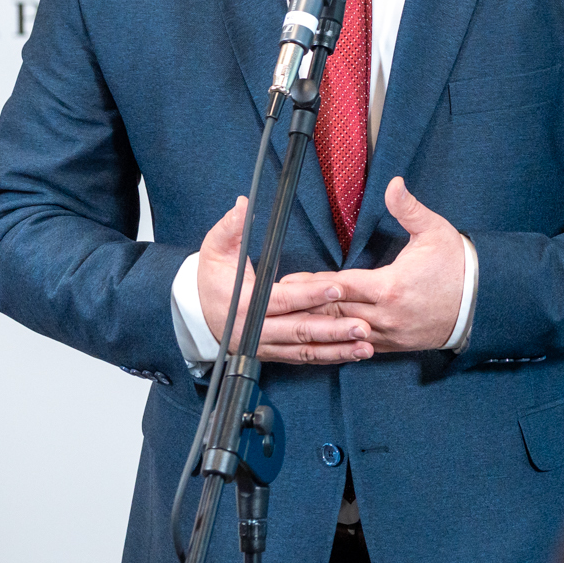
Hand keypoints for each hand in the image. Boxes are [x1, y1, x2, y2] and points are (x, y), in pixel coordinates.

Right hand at [197, 196, 374, 364]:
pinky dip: (329, 357)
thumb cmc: (210, 278)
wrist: (197, 315)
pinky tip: (353, 352)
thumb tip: (243, 205)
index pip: (283, 299)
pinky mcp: (275, 353)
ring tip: (366, 345)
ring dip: (337, 348)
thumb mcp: (214, 249)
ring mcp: (267, 346)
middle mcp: (256, 331)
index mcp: (245, 304)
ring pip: (305, 349)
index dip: (311, 294)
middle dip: (333, 329)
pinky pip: (304, 357)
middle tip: (363, 325)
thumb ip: (230, 228)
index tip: (338, 287)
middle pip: (300, 330)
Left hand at [268, 178, 464, 353]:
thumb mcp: (434, 231)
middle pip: (335, 312)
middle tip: (279, 301)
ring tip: (293, 319)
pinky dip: (339, 340)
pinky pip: (360, 345)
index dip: (314, 283)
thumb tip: (393, 183)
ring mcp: (390, 334)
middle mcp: (385, 316)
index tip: (290, 280)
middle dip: (307, 306)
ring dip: (319, 326)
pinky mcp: (395, 346)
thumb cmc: (457, 264)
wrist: (482, 302)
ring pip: (344, 332)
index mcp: (390, 287)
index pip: (341, 286)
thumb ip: (408, 209)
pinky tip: (323, 336)